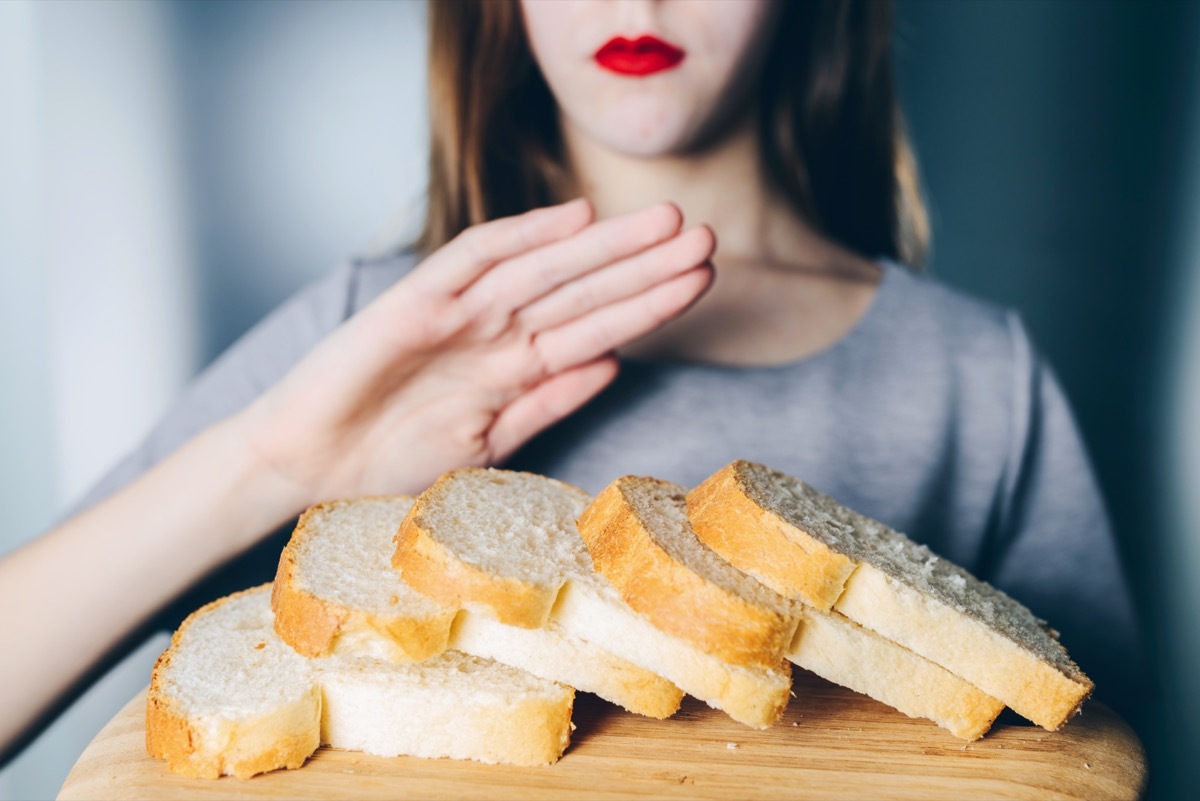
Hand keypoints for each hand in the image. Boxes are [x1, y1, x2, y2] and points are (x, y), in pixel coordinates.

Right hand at [234, 199, 714, 506]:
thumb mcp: (487, 444)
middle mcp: (494, 334)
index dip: (649, 304)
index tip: (701, 280)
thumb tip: (611, 365)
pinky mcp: (412, 305)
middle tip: (705, 235)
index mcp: (514, 368)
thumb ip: (546, 403)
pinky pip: (472, 262)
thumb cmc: (387, 462)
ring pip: (544, 272)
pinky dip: (521, 239)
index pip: (596, 328)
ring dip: (605, 249)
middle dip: (644, 266)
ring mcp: (457, 316)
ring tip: (666, 223)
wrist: (305, 469)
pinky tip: (573, 219)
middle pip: (582, 291)